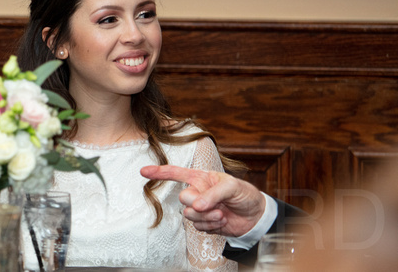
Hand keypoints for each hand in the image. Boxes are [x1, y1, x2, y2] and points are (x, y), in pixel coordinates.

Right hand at [141, 165, 265, 237]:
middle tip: (211, 205)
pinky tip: (221, 222)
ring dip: (206, 217)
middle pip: (182, 197)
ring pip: (189, 215)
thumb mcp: (232, 186)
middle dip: (196, 203)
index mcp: (201, 178)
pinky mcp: (204, 223)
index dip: (159, 172)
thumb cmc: (244, 194)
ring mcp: (200, 209)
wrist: (255, 217)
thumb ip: (213, 193)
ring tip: (222, 214)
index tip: (143, 171)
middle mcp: (197, 192)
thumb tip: (196, 204)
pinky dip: (211, 226)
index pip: (176, 173)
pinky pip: (199, 227)